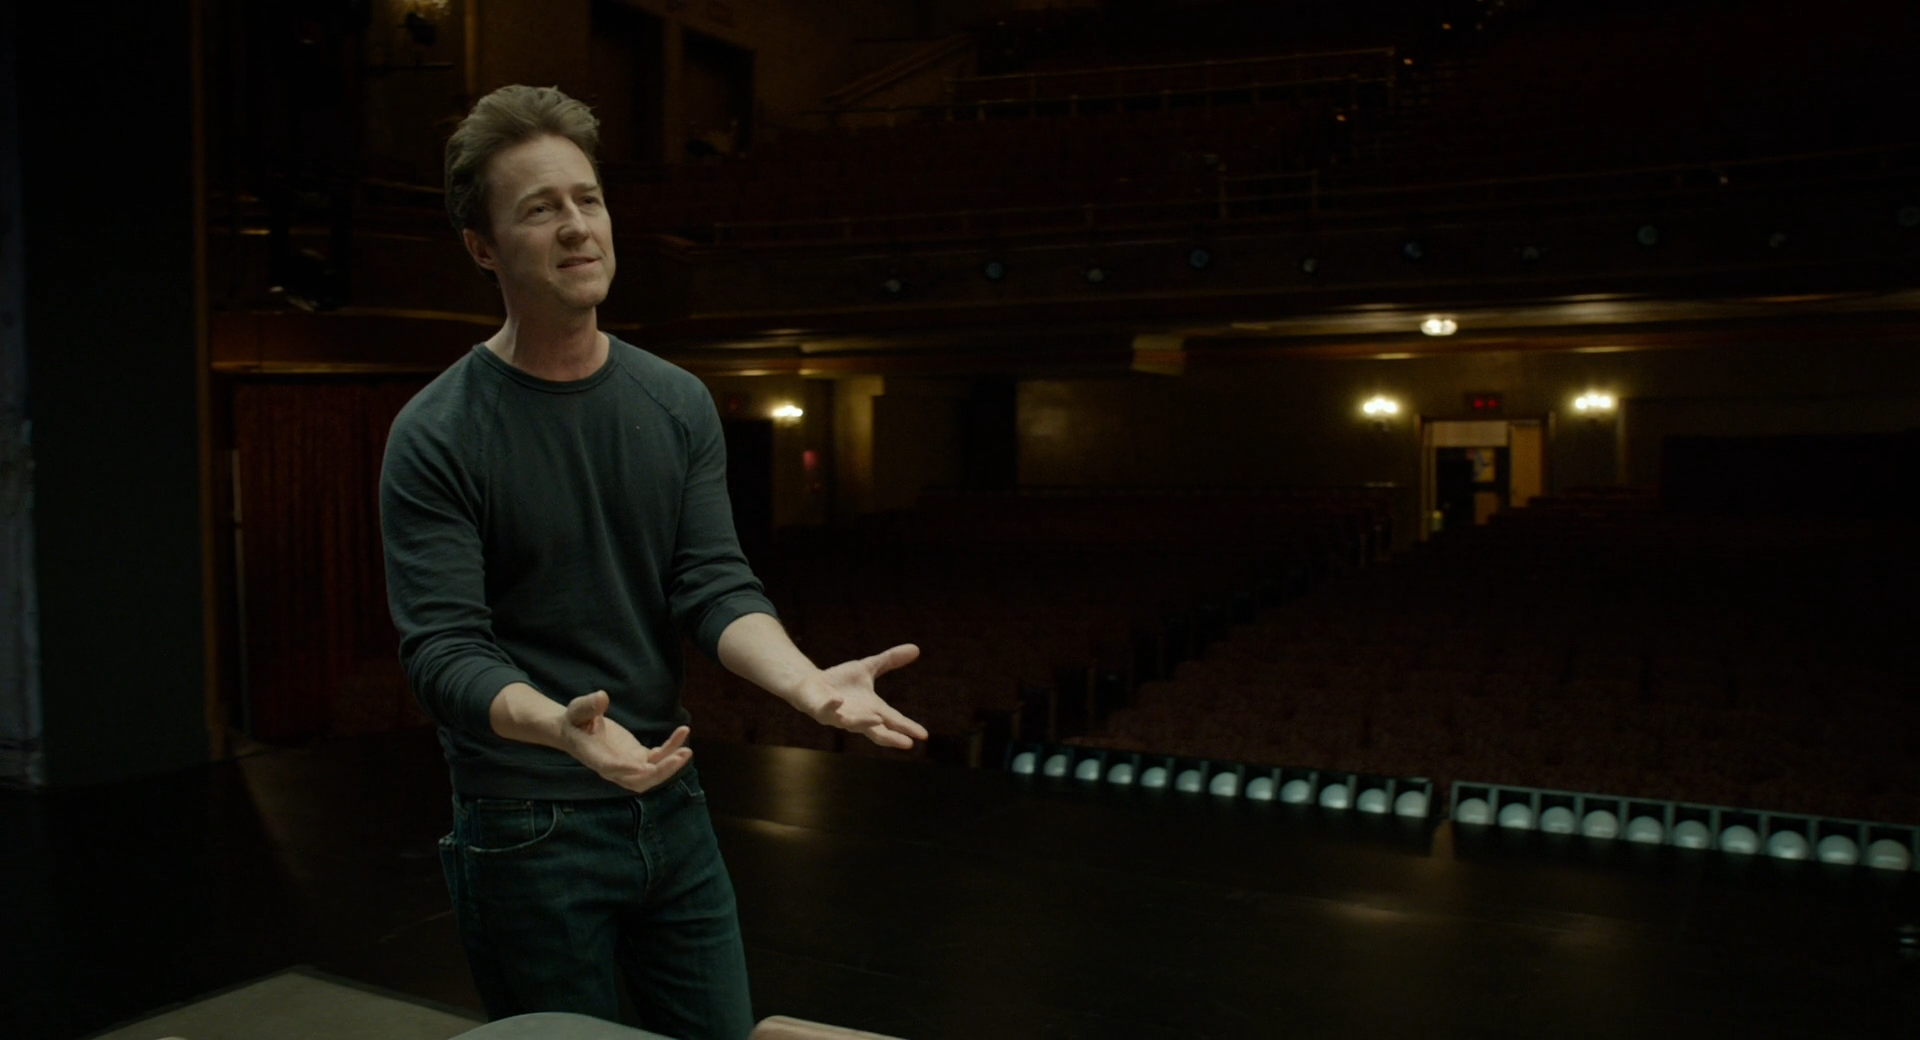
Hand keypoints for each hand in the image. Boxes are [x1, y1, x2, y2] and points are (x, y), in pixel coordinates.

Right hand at [556, 691, 691, 794]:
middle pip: (638, 780)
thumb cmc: (575, 720)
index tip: (643, 765)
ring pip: (651, 774)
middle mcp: (614, 767)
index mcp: (596, 758)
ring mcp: (628, 764)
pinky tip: (683, 731)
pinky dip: (671, 749)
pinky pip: (657, 758)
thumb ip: (588, 706)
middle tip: (677, 757)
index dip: (626, 769)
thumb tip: (602, 697)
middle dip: (659, 772)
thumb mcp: (577, 710)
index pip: (612, 768)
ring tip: (686, 751)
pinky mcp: (637, 756)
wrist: (576, 730)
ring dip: (669, 766)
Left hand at [798, 644, 928, 748]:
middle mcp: (858, 717)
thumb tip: (916, 648)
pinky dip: (834, 707)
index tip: (923, 735)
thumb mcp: (868, 667)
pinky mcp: (821, 711)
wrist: (810, 684)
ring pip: (853, 724)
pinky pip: (828, 711)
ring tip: (878, 721)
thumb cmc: (840, 681)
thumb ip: (890, 660)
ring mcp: (840, 716)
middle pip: (877, 731)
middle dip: (891, 737)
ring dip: (864, 723)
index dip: (907, 727)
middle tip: (907, 744)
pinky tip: (839, 702)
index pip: (893, 720)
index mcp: (871, 709)